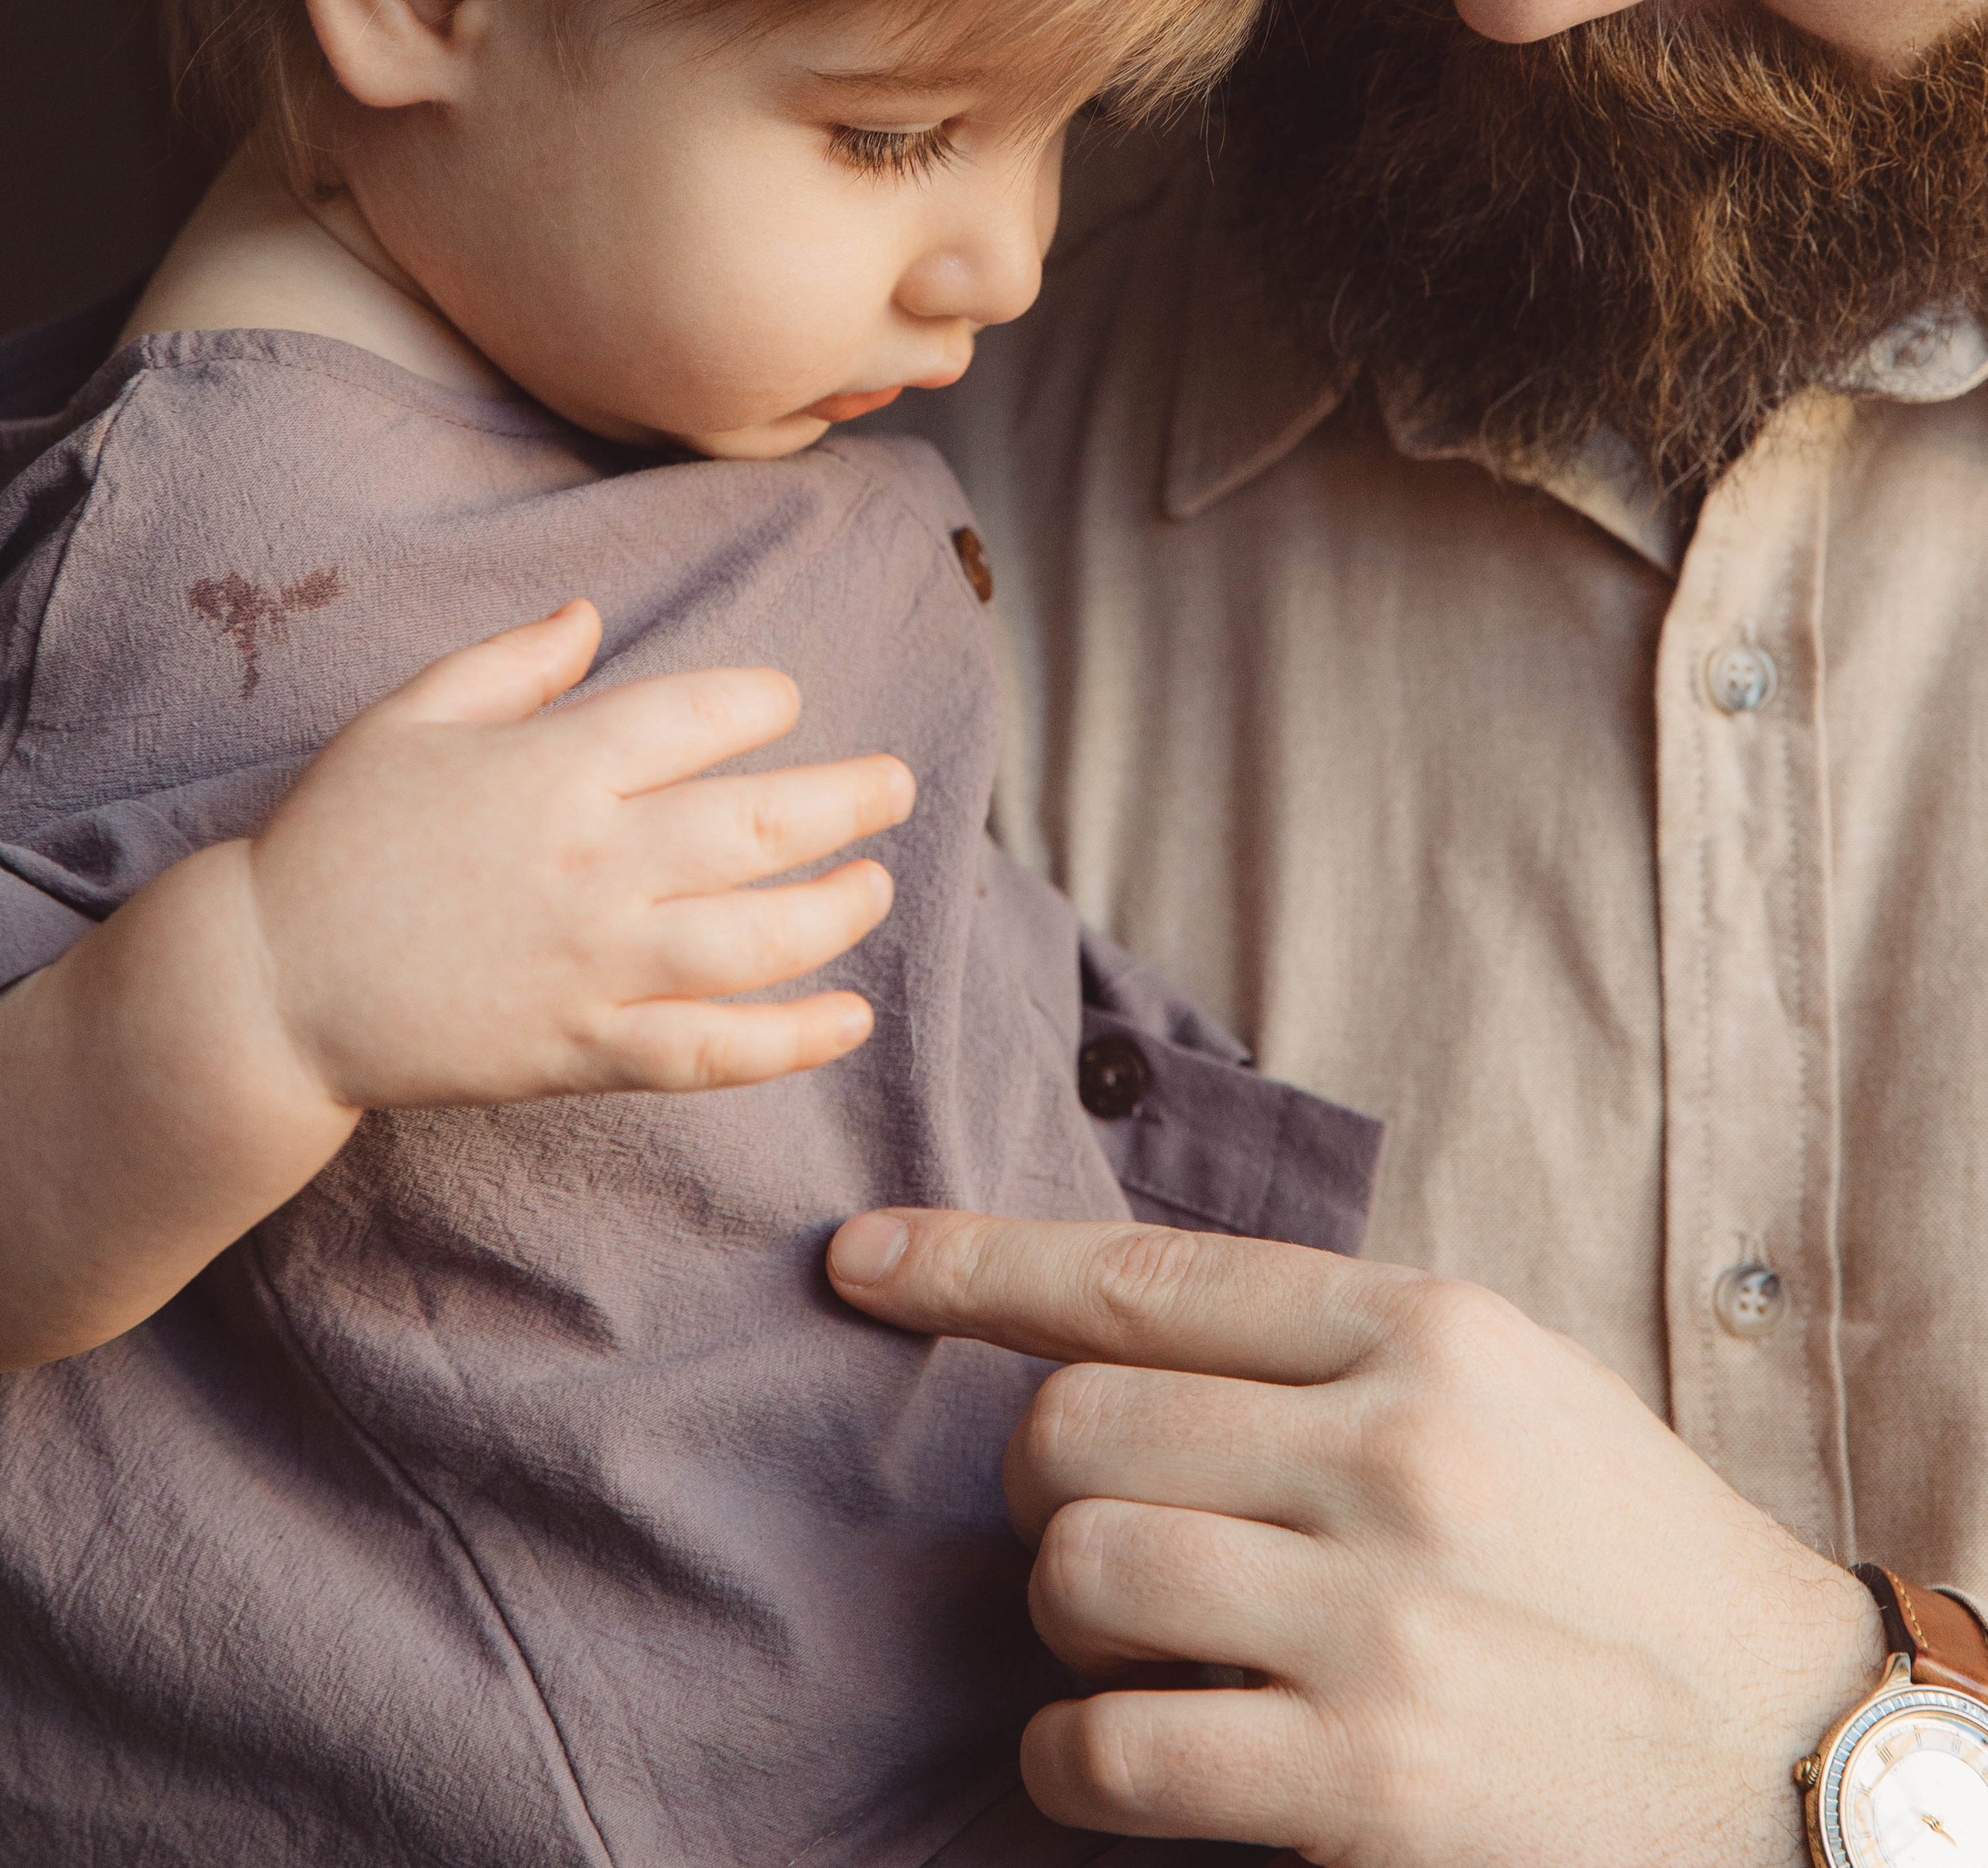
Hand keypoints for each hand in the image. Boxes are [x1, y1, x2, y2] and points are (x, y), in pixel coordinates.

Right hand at [237, 597, 904, 1111]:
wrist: (268, 984)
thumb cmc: (336, 838)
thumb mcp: (409, 717)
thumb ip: (510, 662)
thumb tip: (590, 614)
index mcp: (555, 765)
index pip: (700, 715)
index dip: (761, 700)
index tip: (784, 701)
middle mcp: (593, 860)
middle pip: (758, 824)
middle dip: (847, 798)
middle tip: (898, 785)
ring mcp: (594, 962)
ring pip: (756, 938)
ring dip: (837, 909)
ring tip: (877, 884)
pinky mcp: (583, 1048)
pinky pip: (711, 1049)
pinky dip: (792, 1041)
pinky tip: (850, 1018)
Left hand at [827, 1212, 1884, 1866]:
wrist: (1777, 1748)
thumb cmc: (1613, 1552)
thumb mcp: (1498, 1383)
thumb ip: (1321, 1344)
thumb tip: (1100, 1327)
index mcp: (1427, 1331)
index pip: (1142, 1275)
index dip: (973, 1265)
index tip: (863, 1260)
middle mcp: (1395, 1454)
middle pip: (1076, 1428)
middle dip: (1041, 1481)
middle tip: (1094, 1526)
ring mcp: (1379, 1624)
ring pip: (1074, 1575)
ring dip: (1061, 1619)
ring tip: (1138, 1642)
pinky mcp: (1361, 1786)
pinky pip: (1109, 1749)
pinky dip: (1077, 1757)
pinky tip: (1128, 1755)